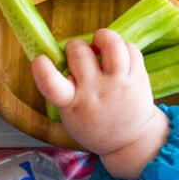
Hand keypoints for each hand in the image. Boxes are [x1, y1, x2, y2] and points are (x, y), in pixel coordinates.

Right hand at [31, 28, 169, 179]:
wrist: (131, 141)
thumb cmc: (92, 123)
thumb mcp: (69, 114)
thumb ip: (62, 88)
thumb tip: (59, 54)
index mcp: (72, 103)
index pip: (52, 84)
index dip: (42, 68)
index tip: (40, 60)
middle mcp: (96, 91)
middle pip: (79, 52)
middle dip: (75, 47)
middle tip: (79, 56)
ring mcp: (119, 83)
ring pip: (111, 44)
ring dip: (102, 38)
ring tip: (100, 45)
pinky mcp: (138, 77)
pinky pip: (131, 48)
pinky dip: (122, 47)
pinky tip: (118, 57)